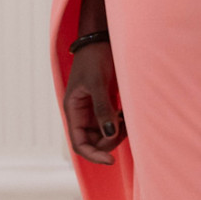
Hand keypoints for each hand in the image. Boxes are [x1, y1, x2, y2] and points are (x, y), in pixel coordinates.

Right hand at [63, 41, 125, 164]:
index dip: (94, 155)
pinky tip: (127, 113)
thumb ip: (103, 108)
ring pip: (105, 134)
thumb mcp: (98, 82)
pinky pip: (113, 123)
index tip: (111, 160)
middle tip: (125, 127)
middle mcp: (82, 114)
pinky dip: (121, 124)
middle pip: (94, 142)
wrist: (102, 39)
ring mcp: (94, 110)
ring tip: (127, 117)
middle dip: (109, 141)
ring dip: (117, 132)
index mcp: (73, 110)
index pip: (79, 143)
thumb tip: (109, 134)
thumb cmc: (95, 57)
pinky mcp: (106, 104)